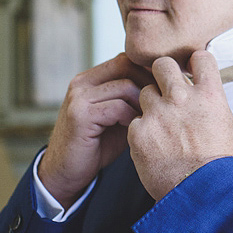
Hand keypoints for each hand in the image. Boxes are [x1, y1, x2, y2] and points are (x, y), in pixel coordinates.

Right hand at [39, 53, 155, 208]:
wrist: (65, 173)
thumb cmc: (96, 146)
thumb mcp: (118, 118)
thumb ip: (134, 101)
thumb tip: (168, 89)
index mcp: (89, 79)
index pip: (126, 60)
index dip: (148, 71)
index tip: (166, 88)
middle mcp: (81, 83)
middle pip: (125, 65)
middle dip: (149, 81)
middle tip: (164, 101)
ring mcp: (79, 97)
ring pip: (124, 86)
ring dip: (143, 102)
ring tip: (151, 118)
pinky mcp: (80, 115)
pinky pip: (117, 107)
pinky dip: (132, 117)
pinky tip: (136, 129)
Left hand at [128, 50, 232, 199]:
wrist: (204, 197)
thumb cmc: (220, 167)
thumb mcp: (224, 125)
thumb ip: (208, 104)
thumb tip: (201, 96)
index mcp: (209, 94)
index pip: (200, 56)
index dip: (194, 63)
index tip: (191, 72)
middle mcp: (182, 98)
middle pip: (162, 65)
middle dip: (161, 74)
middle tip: (164, 89)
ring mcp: (158, 113)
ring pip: (144, 93)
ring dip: (150, 105)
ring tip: (160, 127)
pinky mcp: (139, 132)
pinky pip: (135, 122)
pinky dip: (141, 132)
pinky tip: (152, 148)